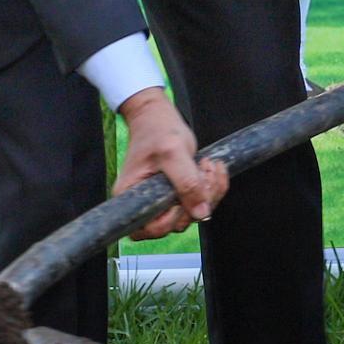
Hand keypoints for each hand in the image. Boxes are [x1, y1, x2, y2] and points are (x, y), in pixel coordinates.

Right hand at [112, 88, 225, 238]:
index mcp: (131, 195)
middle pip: (175, 223)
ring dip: (208, 192)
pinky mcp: (177, 192)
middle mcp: (145, 202)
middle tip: (203, 171)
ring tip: (207, 166)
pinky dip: (211, 188)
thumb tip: (201, 213)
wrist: (157, 114)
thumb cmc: (156, 129)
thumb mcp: (173, 152)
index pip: (148, 229)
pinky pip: (199, 203)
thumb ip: (187, 183)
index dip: (169, 220)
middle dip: (196, 200)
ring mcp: (162, 198)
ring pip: (191, 214)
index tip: (179, 198)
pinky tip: (211, 168)